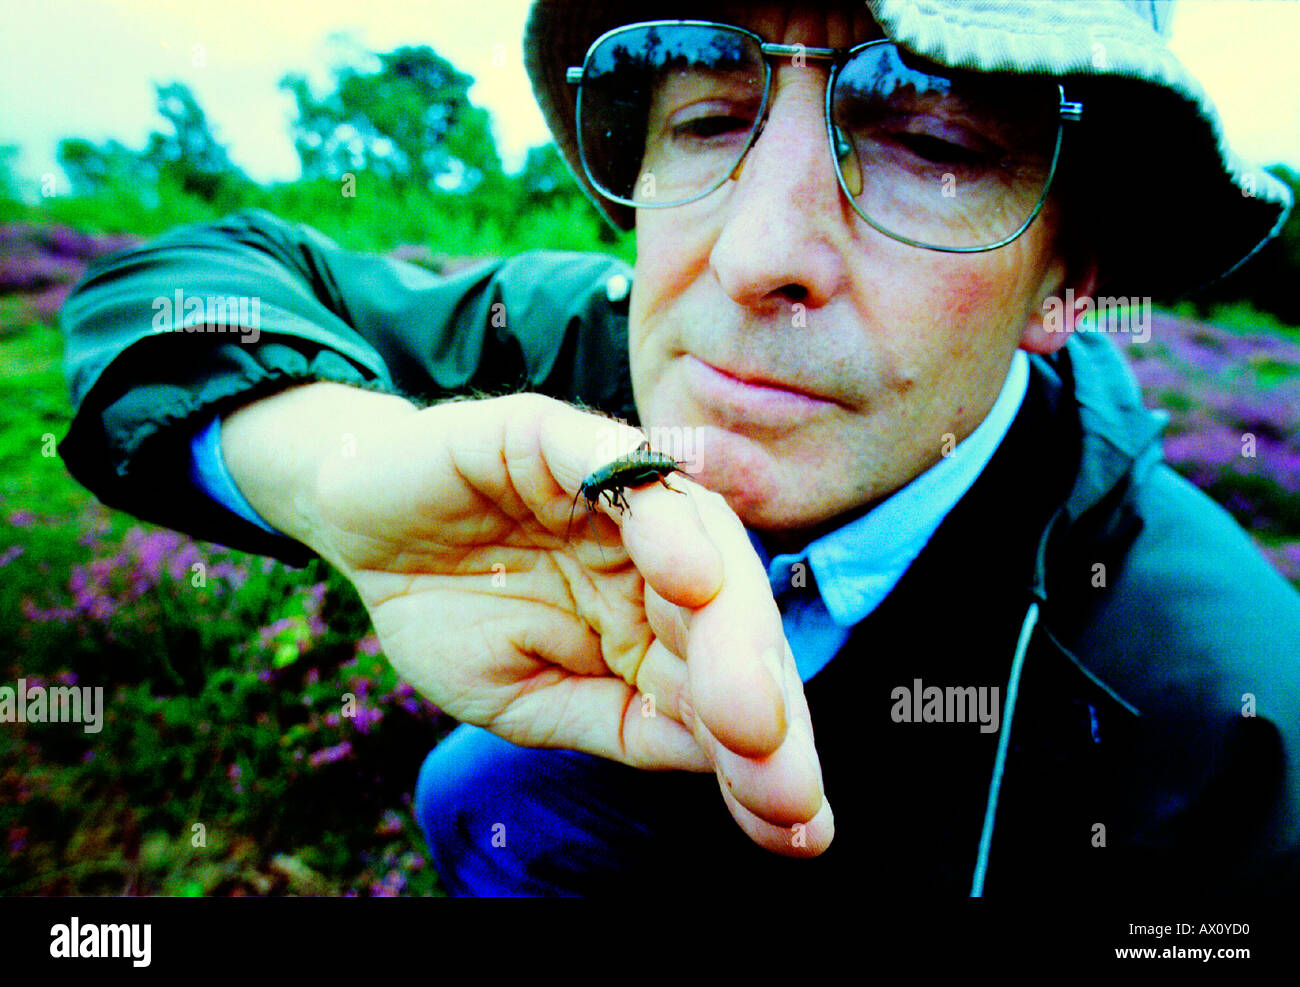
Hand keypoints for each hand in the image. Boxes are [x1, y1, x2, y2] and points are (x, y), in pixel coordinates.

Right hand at [226, 385, 832, 855]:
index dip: (763, 756)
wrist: (357, 528)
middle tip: (781, 781)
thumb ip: (619, 722)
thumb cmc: (449, 611)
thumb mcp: (528, 700)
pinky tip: (687, 578)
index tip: (800, 832)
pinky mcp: (561, 437)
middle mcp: (657, 554)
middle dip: (761, 702)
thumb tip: (723, 765)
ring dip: (730, 627)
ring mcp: (616, 493)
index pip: (724, 684)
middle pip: (732, 618)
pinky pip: (618, 468)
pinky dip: (656, 515)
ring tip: (751, 710)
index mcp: (658, 619)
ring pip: (701, 543)